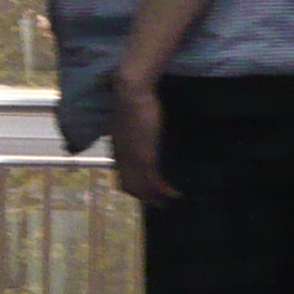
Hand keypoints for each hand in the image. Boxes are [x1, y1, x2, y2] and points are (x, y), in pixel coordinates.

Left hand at [110, 74, 178, 205]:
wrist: (131, 90)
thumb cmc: (132, 97)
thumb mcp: (129, 117)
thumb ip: (132, 128)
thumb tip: (138, 129)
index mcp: (118, 149)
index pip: (123, 176)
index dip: (134, 186)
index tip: (146, 191)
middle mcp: (122, 158)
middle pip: (129, 187)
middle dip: (145, 198)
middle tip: (160, 203)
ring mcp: (132, 158)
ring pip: (142, 188)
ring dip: (156, 199)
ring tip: (170, 203)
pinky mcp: (145, 156)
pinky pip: (154, 182)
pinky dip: (164, 192)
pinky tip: (176, 194)